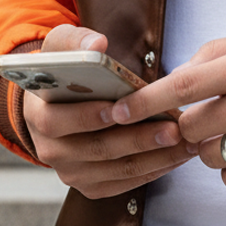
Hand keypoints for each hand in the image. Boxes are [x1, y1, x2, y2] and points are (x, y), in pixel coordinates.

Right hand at [22, 24, 196, 198]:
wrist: (56, 104)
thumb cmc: (63, 72)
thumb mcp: (61, 48)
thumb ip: (76, 41)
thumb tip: (97, 44)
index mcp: (39, 115)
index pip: (59, 121)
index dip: (88, 116)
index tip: (119, 109)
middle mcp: (51, 150)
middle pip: (97, 149)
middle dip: (138, 139)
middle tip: (173, 129)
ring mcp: (71, 171)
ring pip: (117, 170)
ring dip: (155, 158)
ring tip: (186, 142)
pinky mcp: (91, 185)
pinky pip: (125, 183)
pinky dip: (154, 171)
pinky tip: (177, 156)